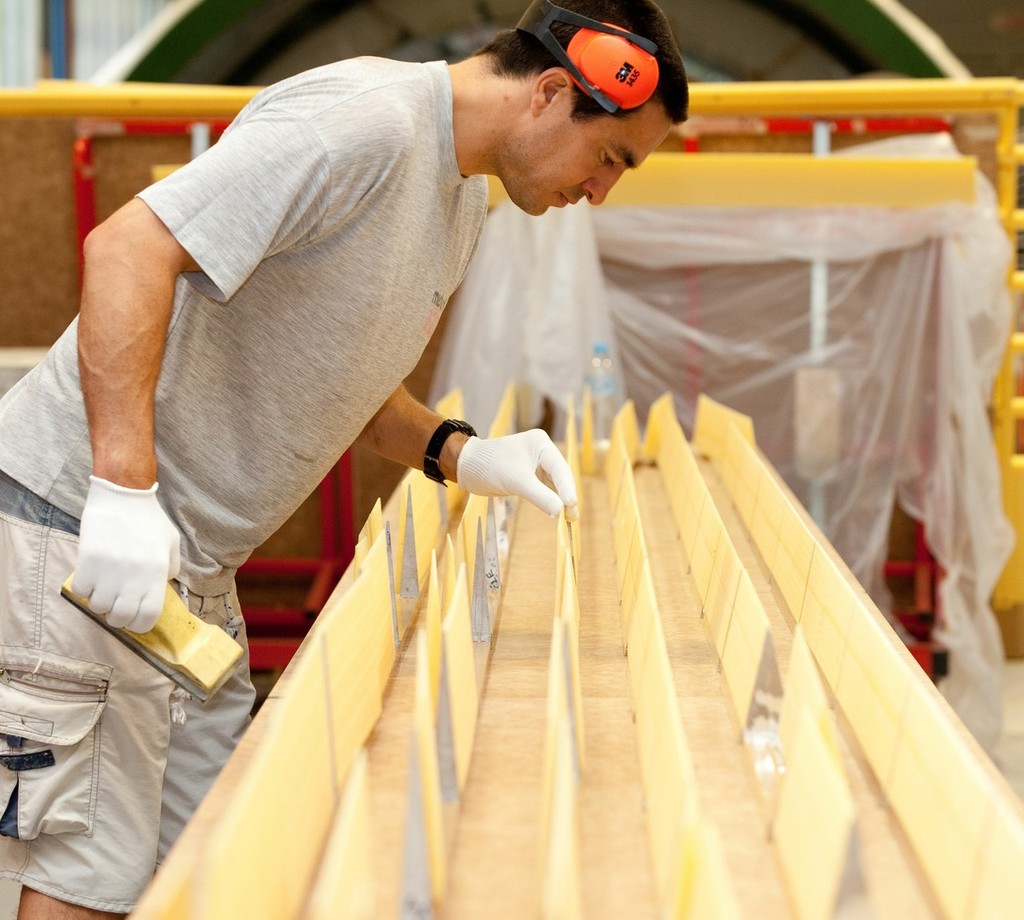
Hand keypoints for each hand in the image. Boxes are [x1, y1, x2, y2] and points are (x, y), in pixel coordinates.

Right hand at [71, 476, 180, 631]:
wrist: (122, 494)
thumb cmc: (149, 519)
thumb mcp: (171, 543)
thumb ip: (170, 569)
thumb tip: (160, 589)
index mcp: (157, 572)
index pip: (148, 616)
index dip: (140, 625)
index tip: (134, 621)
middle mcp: (134, 575)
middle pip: (121, 617)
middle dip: (118, 617)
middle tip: (117, 605)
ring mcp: (110, 569)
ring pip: (98, 607)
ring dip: (100, 603)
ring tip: (104, 588)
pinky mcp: (88, 561)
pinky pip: (81, 590)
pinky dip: (84, 589)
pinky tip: (91, 576)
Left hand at [456, 430, 578, 521]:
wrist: (466, 466)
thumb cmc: (489, 466)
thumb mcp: (516, 482)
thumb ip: (540, 496)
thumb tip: (560, 511)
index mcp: (541, 443)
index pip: (559, 468)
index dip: (567, 488)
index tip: (572, 505)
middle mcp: (542, 451)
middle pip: (560, 476)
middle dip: (566, 496)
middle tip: (572, 517)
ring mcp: (536, 463)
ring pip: (554, 484)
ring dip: (560, 500)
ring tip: (569, 518)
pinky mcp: (529, 475)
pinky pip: (544, 488)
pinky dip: (550, 500)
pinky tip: (557, 511)